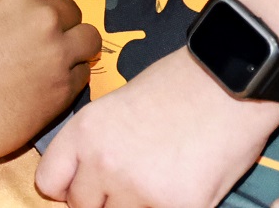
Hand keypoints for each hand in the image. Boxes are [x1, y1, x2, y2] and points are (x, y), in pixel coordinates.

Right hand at [0, 0, 100, 171]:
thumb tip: (12, 16)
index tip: (36, 13)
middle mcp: (44, 14)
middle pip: (72, 9)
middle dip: (60, 23)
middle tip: (41, 43)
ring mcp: (59, 51)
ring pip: (88, 38)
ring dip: (74, 48)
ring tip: (53, 63)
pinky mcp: (66, 88)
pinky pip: (83, 73)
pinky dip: (71, 77)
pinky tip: (48, 87)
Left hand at [35, 45, 278, 206]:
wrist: (229, 82)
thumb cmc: (179, 86)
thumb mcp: (117, 106)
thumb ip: (96, 143)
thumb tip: (90, 175)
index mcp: (84, 131)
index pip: (49, 183)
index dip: (69, 186)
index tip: (86, 184)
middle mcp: (103, 162)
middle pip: (83, 207)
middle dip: (104, 199)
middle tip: (132, 180)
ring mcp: (139, 189)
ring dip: (136, 205)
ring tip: (158, 181)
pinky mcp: (178, 206)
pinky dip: (169, 207)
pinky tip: (183, 187)